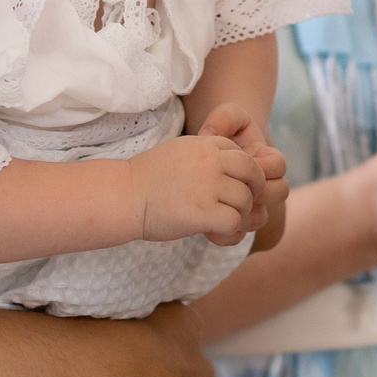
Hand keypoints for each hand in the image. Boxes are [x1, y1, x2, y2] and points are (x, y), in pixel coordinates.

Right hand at [131, 134, 267, 245]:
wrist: (123, 196)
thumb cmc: (147, 178)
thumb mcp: (179, 152)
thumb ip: (205, 156)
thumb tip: (228, 166)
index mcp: (204, 145)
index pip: (241, 154)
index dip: (241, 174)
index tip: (229, 188)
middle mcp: (210, 161)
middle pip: (253, 172)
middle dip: (254, 189)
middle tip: (240, 204)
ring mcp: (207, 185)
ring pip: (246, 200)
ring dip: (239, 214)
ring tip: (221, 219)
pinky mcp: (203, 212)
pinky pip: (234, 222)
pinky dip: (229, 231)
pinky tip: (214, 232)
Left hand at [199, 102, 289, 236]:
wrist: (203, 156)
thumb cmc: (220, 131)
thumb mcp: (225, 116)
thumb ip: (224, 118)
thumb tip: (211, 134)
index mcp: (265, 159)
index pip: (279, 167)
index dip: (265, 168)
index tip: (245, 163)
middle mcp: (262, 183)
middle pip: (279, 193)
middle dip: (261, 192)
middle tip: (236, 188)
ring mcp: (248, 203)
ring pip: (260, 218)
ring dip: (245, 215)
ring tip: (221, 207)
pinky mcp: (232, 219)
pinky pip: (237, 234)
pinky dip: (226, 233)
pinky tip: (207, 225)